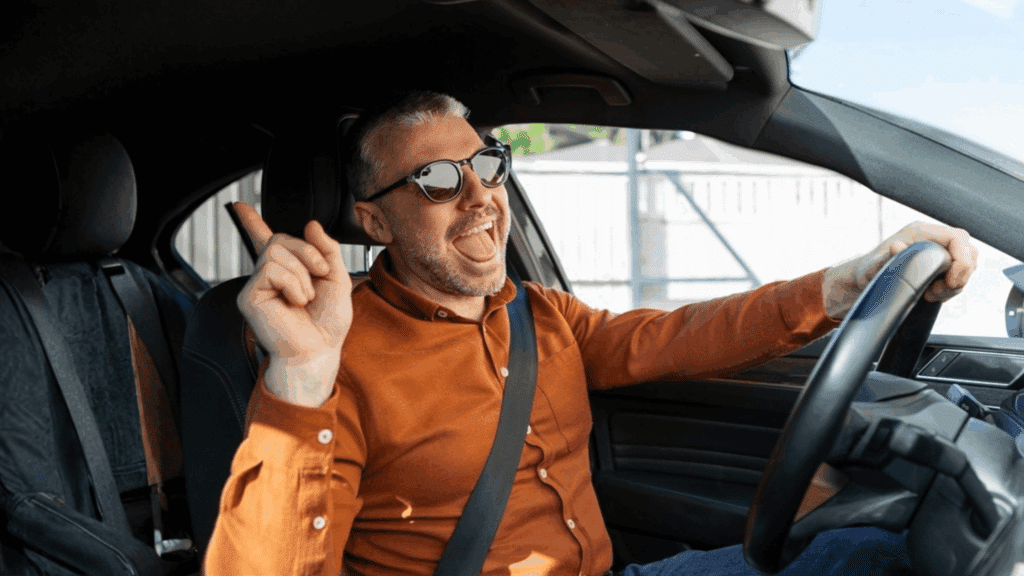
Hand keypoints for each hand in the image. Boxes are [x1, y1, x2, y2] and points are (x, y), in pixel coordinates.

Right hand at [234, 201, 352, 406]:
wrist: (320, 350)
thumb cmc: (327, 322)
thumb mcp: (338, 279)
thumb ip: (327, 249)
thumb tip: (311, 225)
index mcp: (288, 270)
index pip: (266, 239)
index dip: (252, 222)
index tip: (240, 205)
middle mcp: (268, 275)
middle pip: (281, 238)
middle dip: (308, 253)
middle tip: (320, 275)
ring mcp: (257, 285)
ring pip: (276, 251)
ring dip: (302, 274)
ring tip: (304, 298)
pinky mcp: (250, 296)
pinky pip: (271, 270)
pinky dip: (292, 284)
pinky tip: (294, 302)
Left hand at [822, 221, 977, 320]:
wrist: (863, 282)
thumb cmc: (866, 271)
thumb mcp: (873, 267)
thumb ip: (887, 258)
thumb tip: (897, 247)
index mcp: (919, 232)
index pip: (958, 238)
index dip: (962, 260)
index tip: (951, 282)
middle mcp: (931, 238)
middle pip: (967, 252)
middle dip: (959, 276)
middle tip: (936, 292)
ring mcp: (937, 251)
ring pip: (965, 265)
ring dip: (954, 284)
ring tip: (930, 294)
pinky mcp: (939, 266)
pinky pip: (958, 276)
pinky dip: (950, 289)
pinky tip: (931, 294)